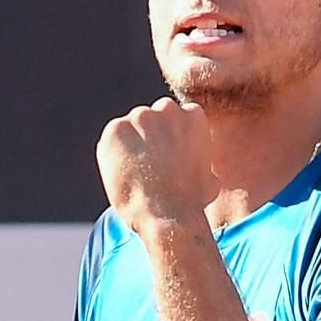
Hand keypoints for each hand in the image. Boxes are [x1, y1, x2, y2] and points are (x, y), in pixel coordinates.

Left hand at [97, 97, 217, 234]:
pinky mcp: (115, 129)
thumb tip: (206, 173)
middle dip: (148, 136)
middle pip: (151, 118)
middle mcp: (166, 109)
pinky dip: (112, 154)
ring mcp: (140, 117)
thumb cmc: (190, 201)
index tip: (165, 155)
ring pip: (129, 127)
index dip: (168, 137)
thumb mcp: (209, 181)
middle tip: (146, 164)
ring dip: (129, 144)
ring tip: (134, 172)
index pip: (174, 116)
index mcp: (193, 115)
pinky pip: (110, 139)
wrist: (166, 211)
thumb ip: (204, 165)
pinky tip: (121, 173)